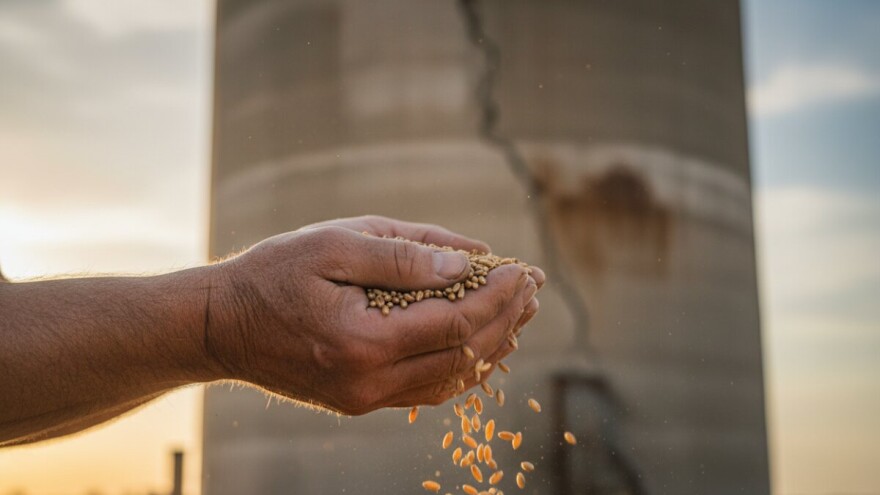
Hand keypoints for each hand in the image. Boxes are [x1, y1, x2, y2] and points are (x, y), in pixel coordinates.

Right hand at [205, 216, 542, 414]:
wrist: (221, 325)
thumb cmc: (272, 275)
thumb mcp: (333, 245)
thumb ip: (402, 254)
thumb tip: (466, 264)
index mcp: (364, 342)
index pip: (456, 323)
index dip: (498, 296)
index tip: (522, 268)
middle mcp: (369, 382)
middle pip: (463, 356)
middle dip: (505, 318)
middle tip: (533, 288)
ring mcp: (364, 399)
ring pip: (450, 381)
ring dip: (491, 345)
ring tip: (521, 314)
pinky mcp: (360, 401)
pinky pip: (426, 391)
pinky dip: (461, 368)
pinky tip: (481, 346)